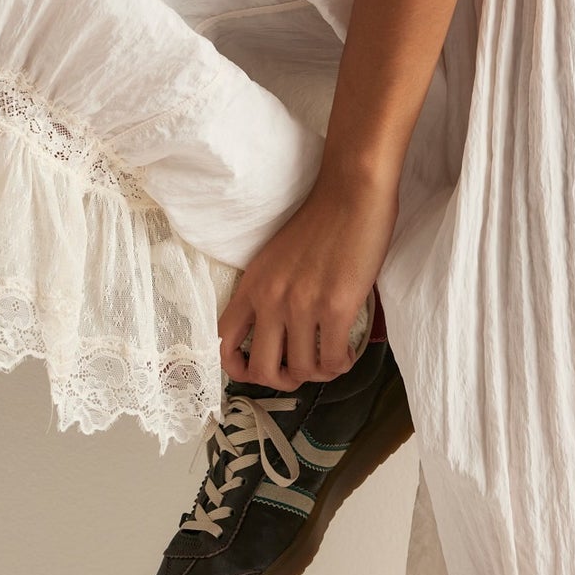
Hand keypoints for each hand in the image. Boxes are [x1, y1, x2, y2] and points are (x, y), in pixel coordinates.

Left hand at [216, 167, 399, 389]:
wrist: (351, 192)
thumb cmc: (321, 222)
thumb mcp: (276, 257)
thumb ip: (271, 291)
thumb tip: (279, 333)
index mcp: (252, 284)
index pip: (224, 341)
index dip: (237, 368)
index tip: (258, 370)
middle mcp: (271, 298)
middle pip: (262, 370)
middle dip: (285, 381)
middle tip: (303, 370)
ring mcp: (302, 305)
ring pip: (302, 370)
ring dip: (319, 373)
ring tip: (331, 358)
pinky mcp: (336, 308)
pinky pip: (333, 361)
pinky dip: (341, 364)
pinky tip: (348, 351)